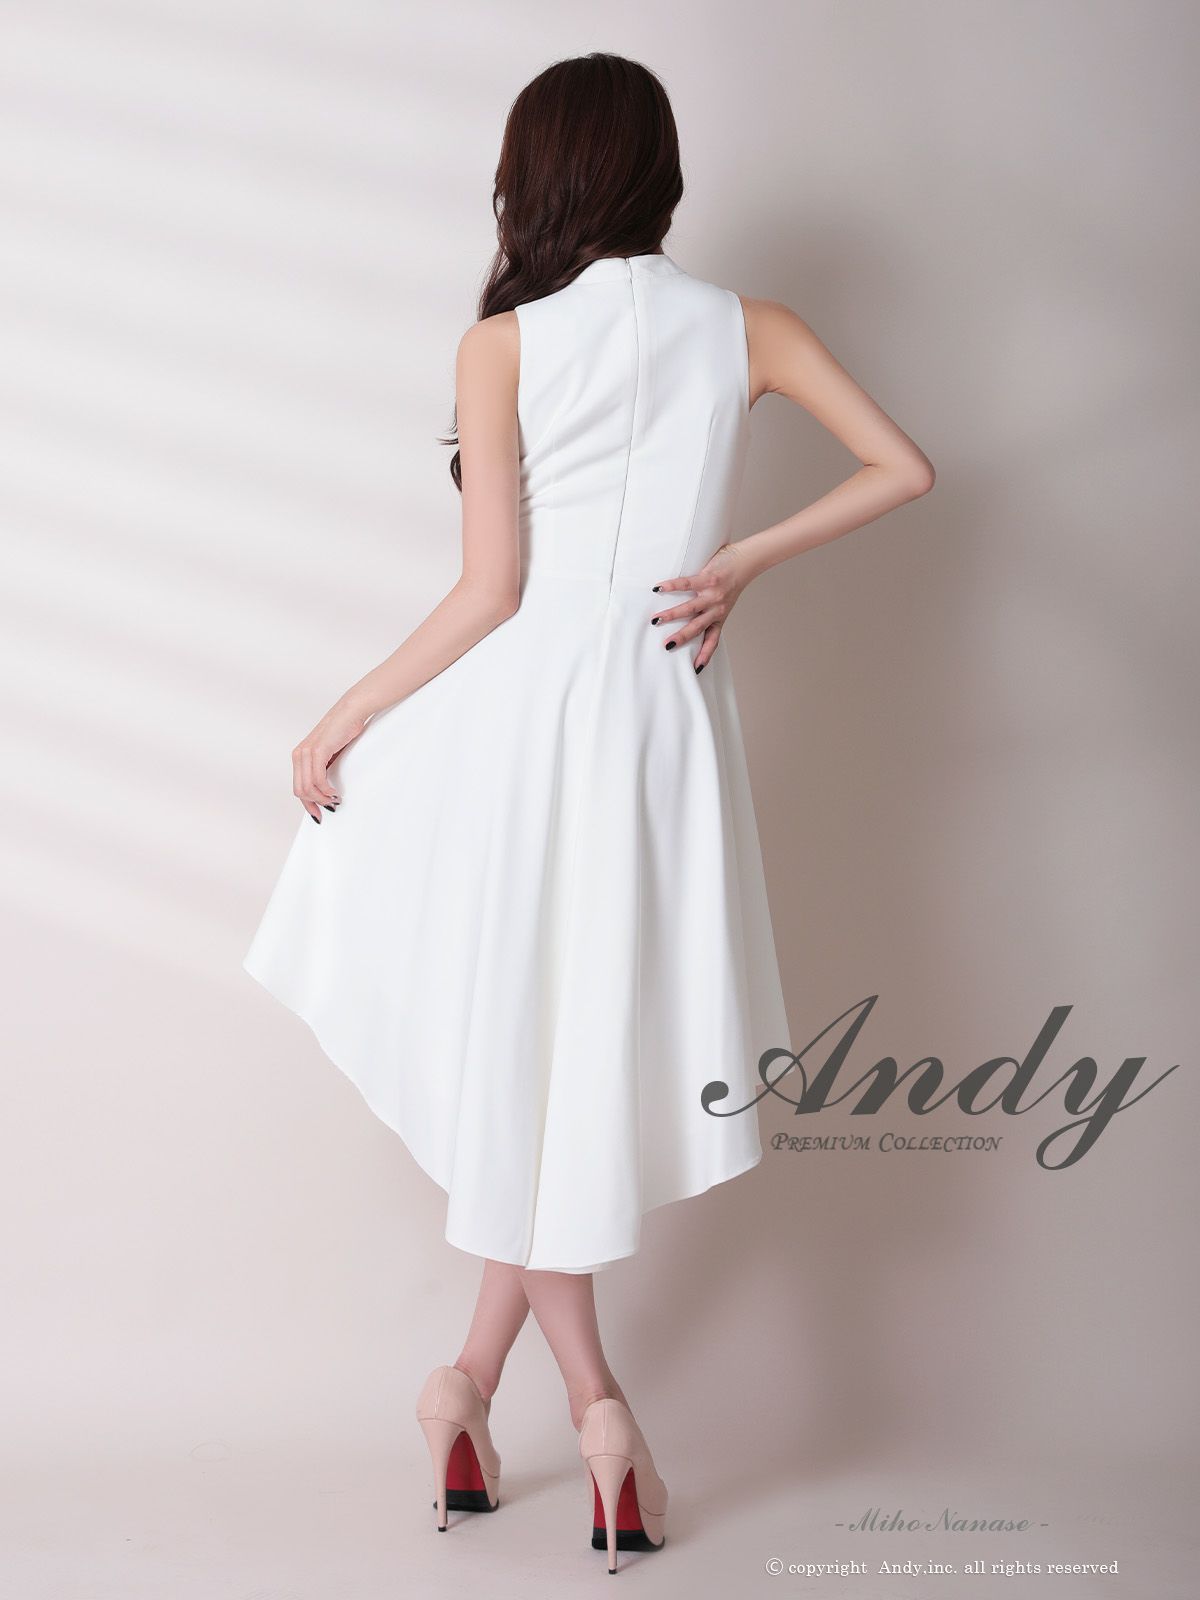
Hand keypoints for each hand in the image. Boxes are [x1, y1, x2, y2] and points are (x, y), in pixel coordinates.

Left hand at [291, 701, 367, 822]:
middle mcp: (299, 754)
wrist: (351, 711)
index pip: (298, 787)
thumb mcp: (330, 754)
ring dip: (322, 798)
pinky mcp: (317, 750)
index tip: (318, 814)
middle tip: (330, 807)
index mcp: (300, 756)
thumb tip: (326, 790)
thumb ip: (324, 769)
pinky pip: (317, 779)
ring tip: (334, 799)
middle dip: (315, 803)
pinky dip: (326, 790)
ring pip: (307, 787)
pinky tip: (334, 792)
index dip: (307, 804)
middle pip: (300, 790)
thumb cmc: (344, 730)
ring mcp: (306, 752)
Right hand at [650, 543, 752, 670]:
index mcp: (720, 617)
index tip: (696, 668)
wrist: (746, 562)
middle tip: (667, 646)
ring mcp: (712, 594)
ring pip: (690, 608)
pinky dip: (671, 586)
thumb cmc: (732, 581)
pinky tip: (659, 589)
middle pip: (696, 627)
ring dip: (672, 615)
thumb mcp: (724, 603)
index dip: (705, 655)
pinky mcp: (708, 578)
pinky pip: (686, 584)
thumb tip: (688, 620)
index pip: (712, 640)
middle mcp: (716, 609)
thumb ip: (709, 612)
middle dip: (681, 638)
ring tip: (656, 620)